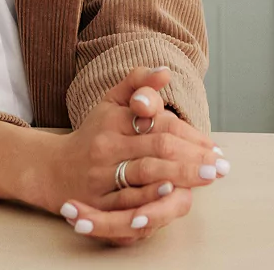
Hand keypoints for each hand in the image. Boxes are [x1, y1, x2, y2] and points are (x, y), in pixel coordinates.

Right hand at [54, 66, 227, 245]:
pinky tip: (172, 195)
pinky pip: (127, 202)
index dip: (190, 135)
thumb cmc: (93, 133)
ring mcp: (101, 175)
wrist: (53, 170)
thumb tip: (166, 71)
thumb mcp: (110, 101)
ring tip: (207, 176)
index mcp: (114, 120)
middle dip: (193, 158)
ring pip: (145, 173)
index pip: (159, 125)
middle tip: (220, 166)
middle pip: (157, 149)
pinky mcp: (97, 203)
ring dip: (180, 175)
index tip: (215, 147)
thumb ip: (137, 82)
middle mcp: (107, 147)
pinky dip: (151, 198)